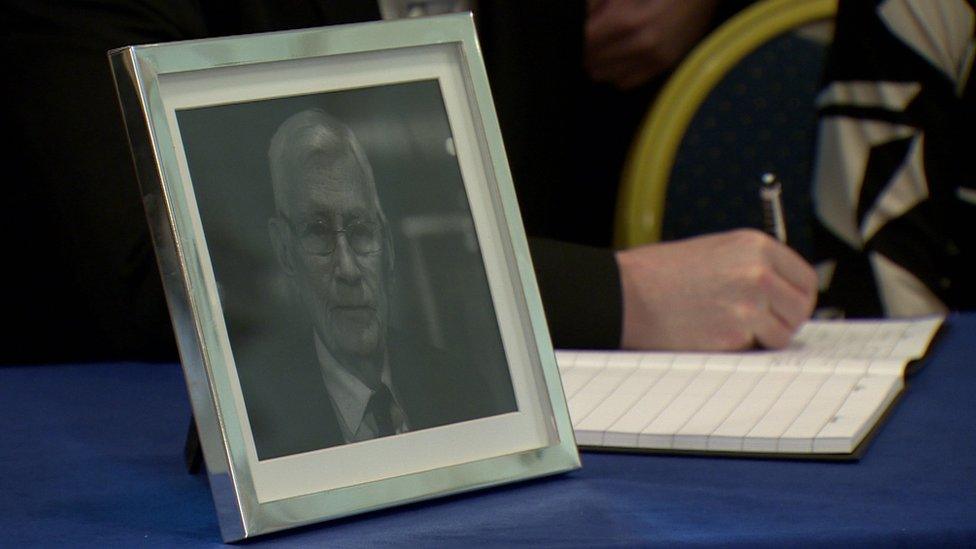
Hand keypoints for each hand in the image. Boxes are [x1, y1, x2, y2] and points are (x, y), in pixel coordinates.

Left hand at [585, 0, 717, 88]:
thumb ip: (599, 5)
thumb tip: (579, 16)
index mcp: (628, 20)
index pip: (585, 41)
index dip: (576, 36)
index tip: (573, 30)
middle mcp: (641, 44)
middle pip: (592, 61)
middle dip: (585, 50)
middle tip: (588, 37)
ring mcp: (654, 59)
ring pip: (605, 75)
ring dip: (598, 63)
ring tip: (603, 46)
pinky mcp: (663, 66)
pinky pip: (625, 82)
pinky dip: (616, 72)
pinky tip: (619, 56)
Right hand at [616, 229, 817, 350]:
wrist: (626, 293)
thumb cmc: (660, 274)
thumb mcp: (715, 252)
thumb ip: (752, 266)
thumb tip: (782, 294)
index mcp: (755, 246)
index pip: (804, 279)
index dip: (796, 298)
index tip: (785, 308)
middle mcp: (759, 272)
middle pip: (800, 308)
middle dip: (784, 320)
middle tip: (758, 325)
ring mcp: (749, 305)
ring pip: (782, 335)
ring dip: (762, 339)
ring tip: (729, 328)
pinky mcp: (734, 335)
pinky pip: (754, 350)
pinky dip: (738, 349)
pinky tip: (711, 334)